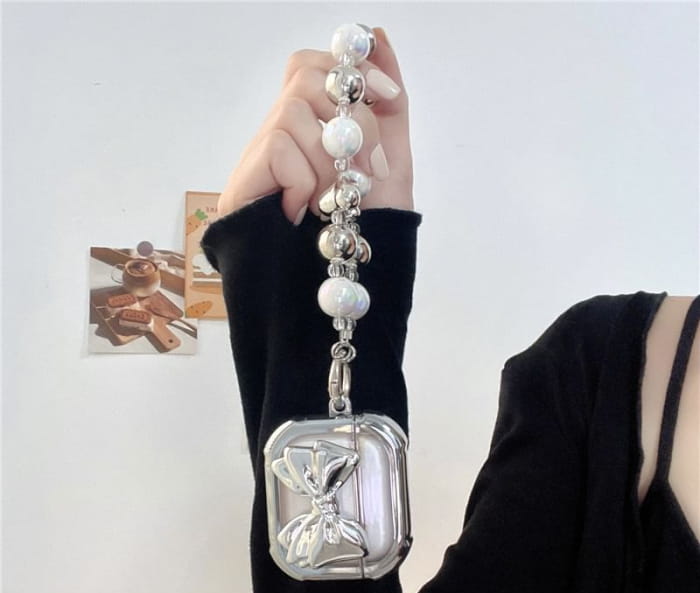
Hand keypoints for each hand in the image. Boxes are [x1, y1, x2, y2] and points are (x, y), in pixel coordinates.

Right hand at [217, 27, 413, 224]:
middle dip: (351, 119)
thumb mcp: (389, 158)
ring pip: (295, 110)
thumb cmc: (367, 227)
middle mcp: (283, 134)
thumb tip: (377, 32)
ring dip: (331, 160)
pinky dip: (307, 180)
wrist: (351, 281)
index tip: (387, 94)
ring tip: (335, 201)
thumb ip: (386, 102)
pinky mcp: (242, 180)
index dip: (350, 69)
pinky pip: (280, 145)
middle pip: (304, 75)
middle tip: (365, 168)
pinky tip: (305, 211)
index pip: (313, 66)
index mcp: (314, 128)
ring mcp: (260, 156)